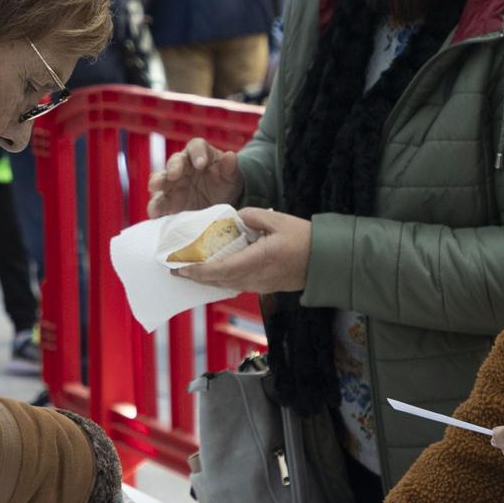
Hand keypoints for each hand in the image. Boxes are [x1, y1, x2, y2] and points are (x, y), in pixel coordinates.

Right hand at [148, 138, 242, 217]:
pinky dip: (155, 208)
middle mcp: (182, 166)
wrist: (220, 203)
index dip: (197, 153)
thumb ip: (230, 167)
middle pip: (174, 161)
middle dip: (173, 167)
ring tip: (155, 188)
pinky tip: (155, 213)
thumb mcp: (232, 176)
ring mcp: (173, 183)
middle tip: (173, 174)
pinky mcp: (168, 201)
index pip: (196, 146)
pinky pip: (159, 203)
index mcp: (199, 154)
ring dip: (157, 182)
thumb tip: (230, 155)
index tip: (201, 164)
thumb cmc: (225, 183)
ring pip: (161, 179)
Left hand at [181, 208, 310, 294]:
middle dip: (196, 277)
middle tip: (176, 269)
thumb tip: (234, 218)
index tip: (179, 267)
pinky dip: (222, 279)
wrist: (327, 260)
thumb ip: (252, 216)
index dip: (197, 271)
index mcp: (258, 260)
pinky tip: (214, 272)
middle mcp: (256, 277)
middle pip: (218, 281)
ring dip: (207, 280)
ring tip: (191, 271)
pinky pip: (237, 285)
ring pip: (227, 285)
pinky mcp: (265, 286)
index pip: (220, 270)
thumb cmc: (305, 239)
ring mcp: (260, 285)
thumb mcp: (278, 220)